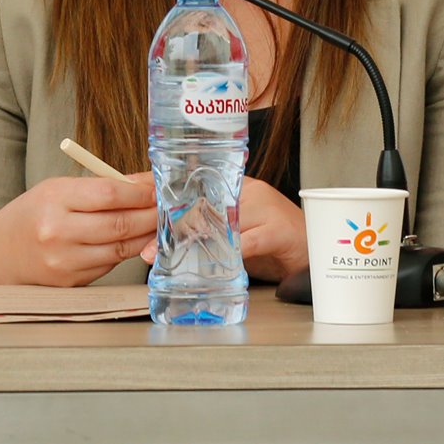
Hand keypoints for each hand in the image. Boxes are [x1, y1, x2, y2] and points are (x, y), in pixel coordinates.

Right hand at [0, 174, 154, 286]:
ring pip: (120, 248)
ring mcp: (65, 262)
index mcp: (53, 200)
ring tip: (158, 222)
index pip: (109, 194)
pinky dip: (127, 251)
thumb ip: (100, 186)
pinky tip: (137, 240)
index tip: (156, 187)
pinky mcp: (72, 282)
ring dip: (146, 235)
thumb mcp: (56, 189)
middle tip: (167, 206)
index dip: (140, 191)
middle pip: (120, 223)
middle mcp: (58, 232)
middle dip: (151, 214)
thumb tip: (144, 182)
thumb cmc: (31, 215)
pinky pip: (110, 265)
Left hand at [135, 177, 308, 283]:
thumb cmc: (271, 240)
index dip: (160, 184)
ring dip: (188, 240)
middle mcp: (246, 191)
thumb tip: (160, 241)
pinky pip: (248, 242)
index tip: (129, 189)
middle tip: (144, 243)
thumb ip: (204, 230)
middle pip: (201, 201)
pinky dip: (227, 254)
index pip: (191, 180)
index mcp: (233, 186)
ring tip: (163, 255)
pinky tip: (212, 264)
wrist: (314, 249)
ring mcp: (264, 207)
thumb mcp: (234, 231)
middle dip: (168, 221)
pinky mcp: (278, 229)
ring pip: (219, 220)